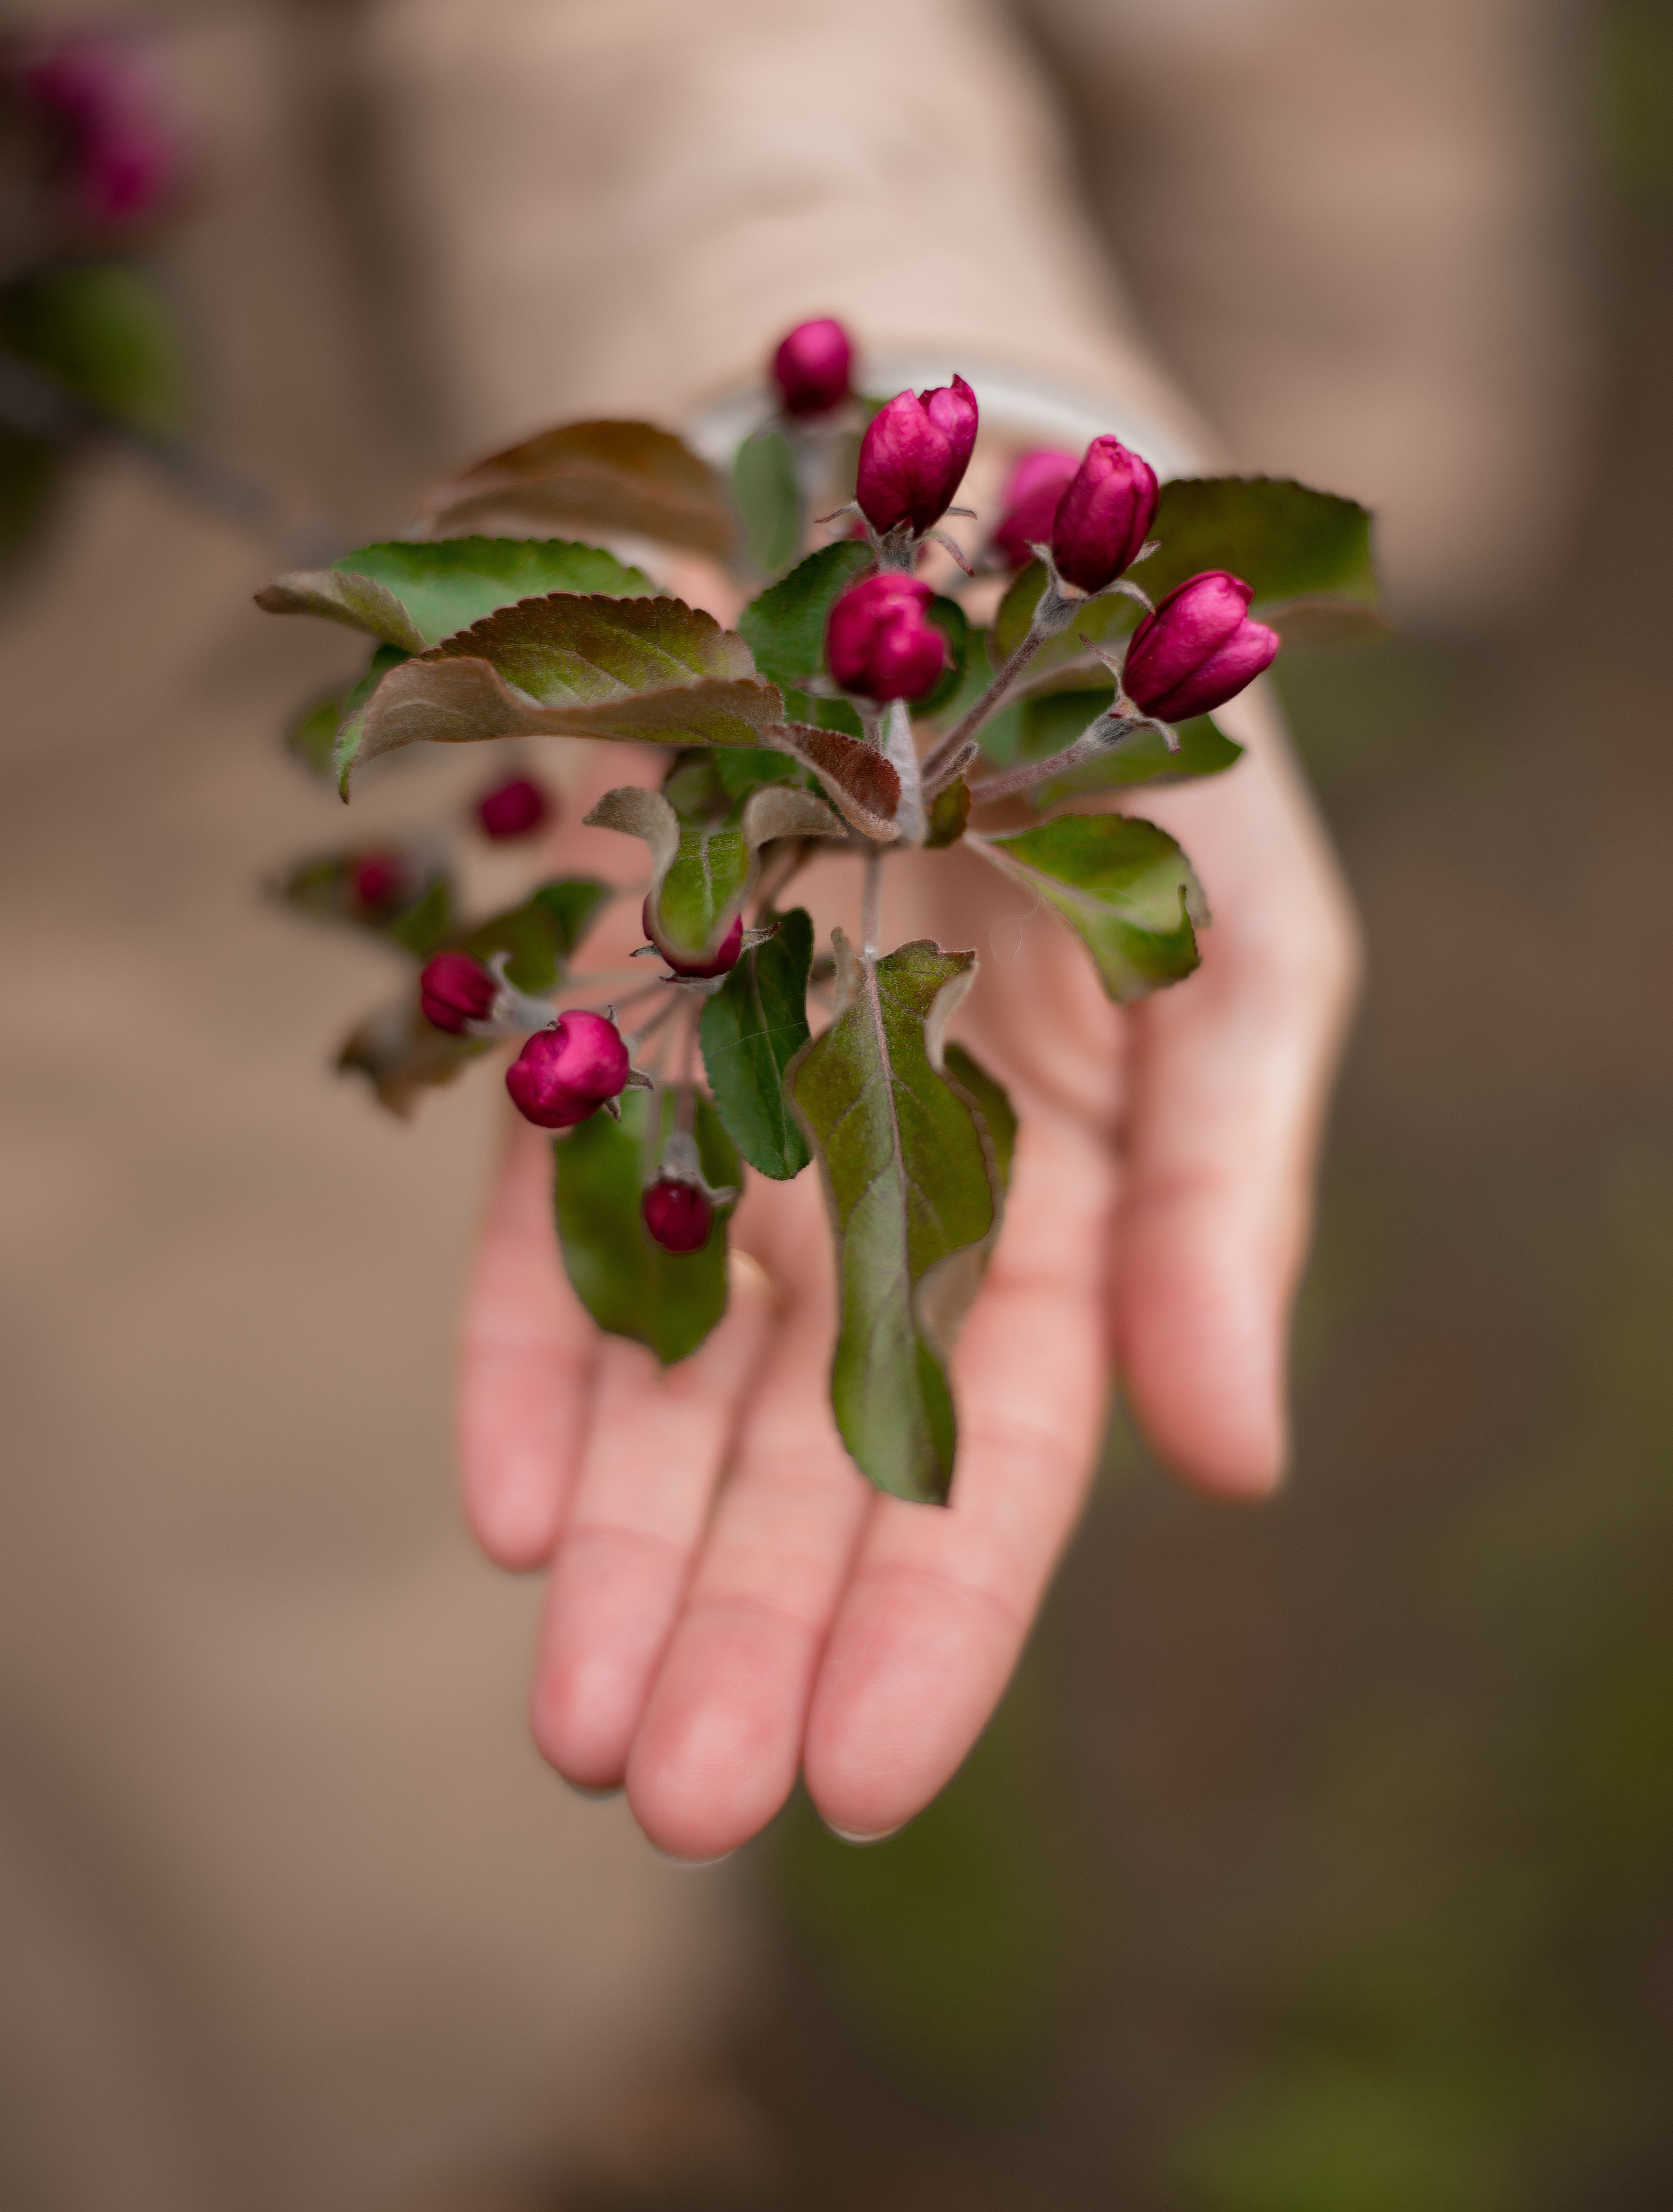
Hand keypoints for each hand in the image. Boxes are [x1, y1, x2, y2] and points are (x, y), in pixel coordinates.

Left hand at [456, 688, 1358, 1857]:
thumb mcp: (1241, 946)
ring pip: (666, 1377)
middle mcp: (879, 1181)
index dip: (939, 1620)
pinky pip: (544, 1218)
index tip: (866, 1780)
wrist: (941, 491)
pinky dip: (525, 1352)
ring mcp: (724, 1109)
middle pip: (810, 1455)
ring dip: (623, 1547)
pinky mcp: (586, 1027)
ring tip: (576, 1722)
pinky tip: (509, 1501)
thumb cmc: (1133, 718)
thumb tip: (1239, 1460)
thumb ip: (1220, 1197)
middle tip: (676, 1801)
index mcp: (1055, 1188)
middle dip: (749, 1632)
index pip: (998, 1450)